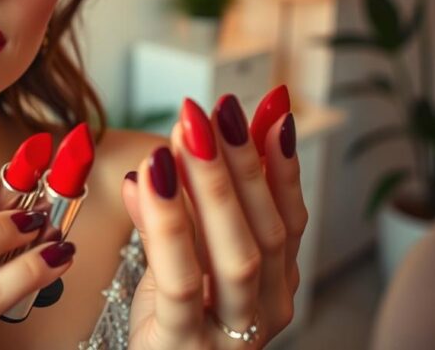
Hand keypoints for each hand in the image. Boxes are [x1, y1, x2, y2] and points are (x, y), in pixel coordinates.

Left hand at [122, 90, 305, 348]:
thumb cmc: (170, 327)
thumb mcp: (182, 264)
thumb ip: (182, 214)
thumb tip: (175, 148)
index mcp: (274, 286)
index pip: (289, 219)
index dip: (283, 165)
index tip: (274, 109)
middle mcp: (265, 310)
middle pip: (267, 230)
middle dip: (244, 163)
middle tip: (217, 109)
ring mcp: (231, 335)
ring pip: (236, 255)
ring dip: (211, 187)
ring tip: (186, 133)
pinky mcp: (184, 345)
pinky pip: (179, 281)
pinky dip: (166, 226)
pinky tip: (144, 180)